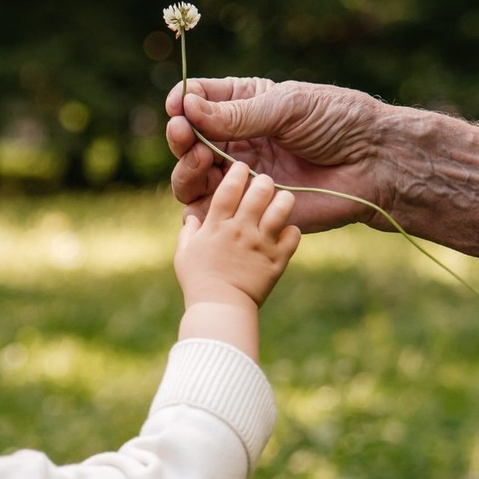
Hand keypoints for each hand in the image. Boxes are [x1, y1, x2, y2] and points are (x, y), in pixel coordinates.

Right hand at [166, 77, 391, 232]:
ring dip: (186, 167)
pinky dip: (200, 203)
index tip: (177, 106)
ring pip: (191, 176)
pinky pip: (210, 210)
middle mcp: (237, 141)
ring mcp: (240, 177)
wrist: (373, 165)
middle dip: (180, 136)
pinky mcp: (248, 209)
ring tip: (200, 159)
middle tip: (183, 134)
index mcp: (245, 106)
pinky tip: (209, 191)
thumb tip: (188, 108)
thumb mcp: (288, 107)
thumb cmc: (339, 124)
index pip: (199, 101)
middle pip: (187, 141)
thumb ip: (238, 113)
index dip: (183, 103)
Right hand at [175, 160, 298, 310]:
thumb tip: (191, 217)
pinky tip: (288, 232)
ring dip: (283, 201)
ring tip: (282, 200)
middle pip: (259, 191)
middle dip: (263, 182)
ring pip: (281, 208)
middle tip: (264, 183)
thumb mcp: (184, 255)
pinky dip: (293, 232)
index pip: (228, 188)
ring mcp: (262, 244)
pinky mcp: (277, 260)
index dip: (236, 173)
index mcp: (217, 225)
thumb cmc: (198, 283)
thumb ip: (188, 233)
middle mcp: (241, 230)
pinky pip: (294, 235)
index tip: (241, 167)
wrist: (220, 311)